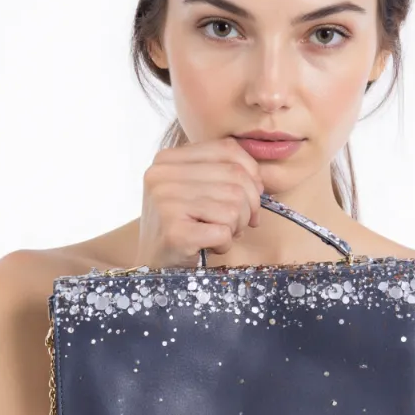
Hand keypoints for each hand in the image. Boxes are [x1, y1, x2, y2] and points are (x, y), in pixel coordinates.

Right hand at [137, 136, 264, 268]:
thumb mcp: (195, 190)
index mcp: (167, 159)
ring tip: (218, 235)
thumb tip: (261, 181)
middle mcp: (161, 176)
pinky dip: (225, 244)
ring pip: (233, 207)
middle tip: (238, 224)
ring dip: (235, 227)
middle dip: (248, 206)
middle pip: (235, 178)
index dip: (251, 172)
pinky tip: (209, 247)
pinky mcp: (174, 232)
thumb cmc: (181, 226)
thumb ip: (223, 174)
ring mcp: (165, 203)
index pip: (227, 149)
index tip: (253, 195)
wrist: (153, 265)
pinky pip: (223, 232)